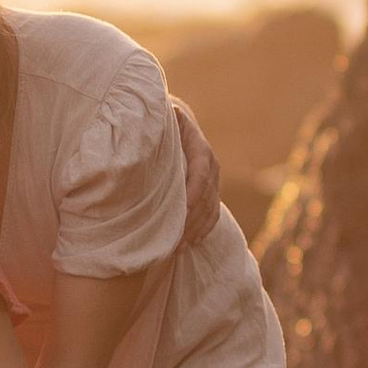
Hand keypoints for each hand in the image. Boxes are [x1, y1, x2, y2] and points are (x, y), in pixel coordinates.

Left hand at [171, 98, 223, 248]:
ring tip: (179, 247)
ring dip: (196, 229)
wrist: (179, 126)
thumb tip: (154, 120)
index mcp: (200, 150)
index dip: (193, 194)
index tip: (182, 212)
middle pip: (205, 197)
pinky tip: (192, 242)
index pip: (200, 175)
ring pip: (210, 209)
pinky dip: (204, 229)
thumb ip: (160, 125)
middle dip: (191, 220)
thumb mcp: (165, 122)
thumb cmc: (165, 125)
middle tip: (174, 241)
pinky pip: (213, 214)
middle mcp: (211, 166)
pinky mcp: (212, 192)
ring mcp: (213, 181)